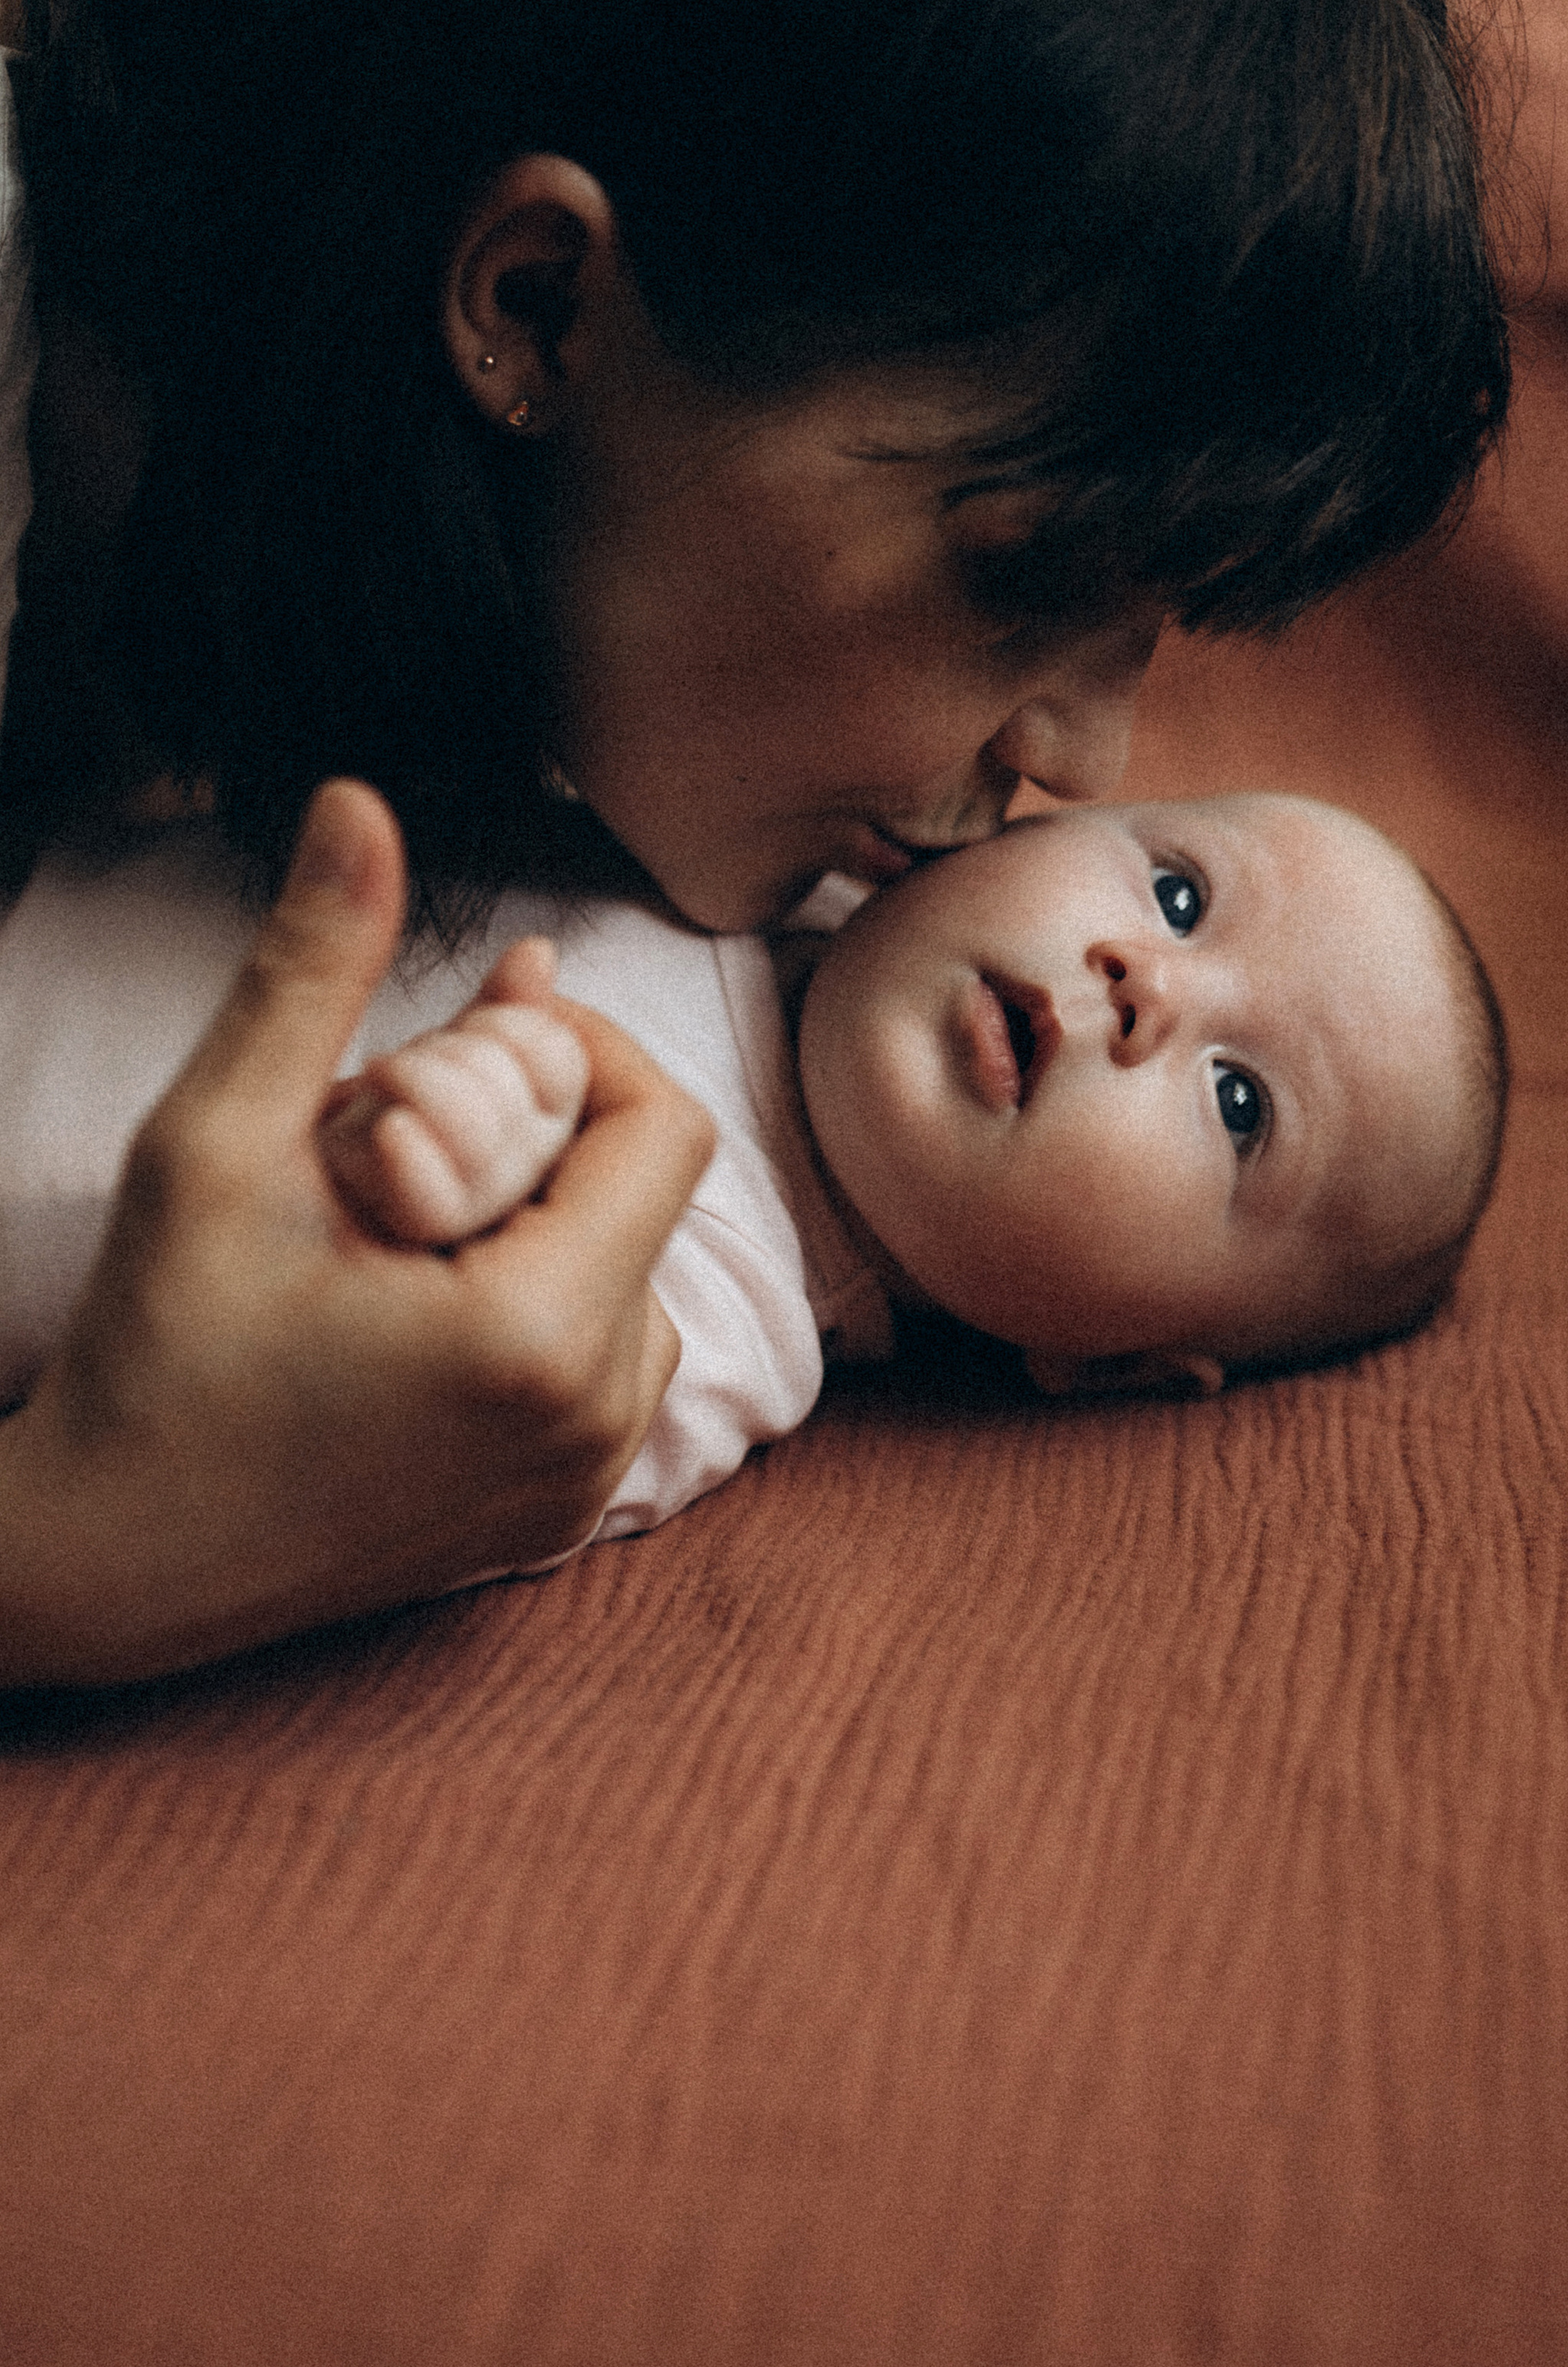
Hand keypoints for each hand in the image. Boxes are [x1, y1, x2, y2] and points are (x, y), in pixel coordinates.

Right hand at [0, 782, 713, 1686]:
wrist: (103, 1562)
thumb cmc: (152, 1354)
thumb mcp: (219, 1141)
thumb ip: (316, 967)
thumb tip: (359, 804)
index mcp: (544, 1339)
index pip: (665, 1126)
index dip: (579, 1051)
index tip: (458, 1044)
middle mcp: (599, 1421)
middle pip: (641, 1191)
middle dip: (532, 1128)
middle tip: (378, 1141)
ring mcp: (588, 1480)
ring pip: (625, 1263)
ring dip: (531, 1209)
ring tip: (382, 1224)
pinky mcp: (563, 1511)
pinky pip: (604, 1350)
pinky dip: (532, 1292)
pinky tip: (409, 1291)